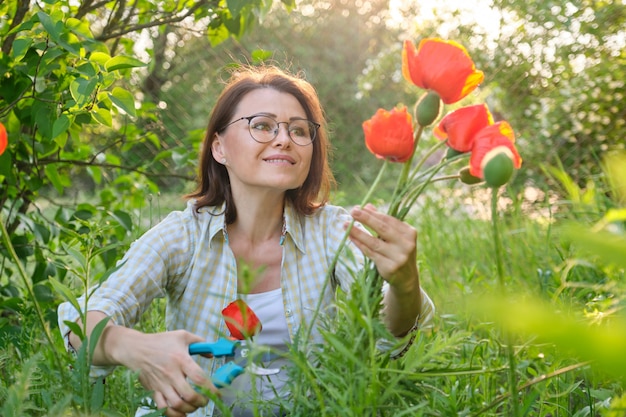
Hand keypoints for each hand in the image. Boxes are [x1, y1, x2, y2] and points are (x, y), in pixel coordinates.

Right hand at [105, 327, 216, 416]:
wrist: (135, 349)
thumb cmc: (160, 341)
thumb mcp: (182, 336)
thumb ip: (200, 342)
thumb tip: (211, 354)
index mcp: (181, 359)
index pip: (199, 378)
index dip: (211, 388)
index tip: (217, 393)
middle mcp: (171, 374)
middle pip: (189, 395)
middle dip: (201, 401)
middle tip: (205, 400)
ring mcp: (161, 384)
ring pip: (177, 404)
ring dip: (189, 409)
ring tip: (194, 406)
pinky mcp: (153, 391)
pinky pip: (163, 408)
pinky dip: (173, 414)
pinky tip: (181, 411)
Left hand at [347, 204, 421, 334]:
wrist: (407, 279)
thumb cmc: (399, 252)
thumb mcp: (396, 236)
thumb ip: (383, 221)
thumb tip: (367, 206)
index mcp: (410, 233)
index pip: (389, 220)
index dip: (374, 214)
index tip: (360, 207)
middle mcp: (407, 245)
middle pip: (382, 229)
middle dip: (366, 219)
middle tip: (353, 211)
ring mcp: (398, 257)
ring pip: (374, 242)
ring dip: (358, 232)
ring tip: (346, 225)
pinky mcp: (389, 268)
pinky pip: (370, 253)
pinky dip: (359, 244)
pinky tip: (351, 237)